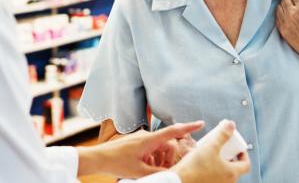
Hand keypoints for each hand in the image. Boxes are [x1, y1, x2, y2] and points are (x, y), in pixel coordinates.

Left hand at [78, 121, 203, 178]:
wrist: (97, 158)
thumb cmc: (117, 163)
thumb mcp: (140, 172)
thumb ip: (159, 173)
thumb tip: (174, 175)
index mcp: (148, 140)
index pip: (172, 131)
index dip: (188, 127)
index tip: (201, 123)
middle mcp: (146, 136)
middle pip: (167, 146)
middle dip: (168, 159)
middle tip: (161, 170)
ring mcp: (140, 139)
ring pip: (158, 149)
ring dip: (157, 161)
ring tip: (146, 170)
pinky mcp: (135, 142)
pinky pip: (149, 150)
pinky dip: (150, 159)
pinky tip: (140, 167)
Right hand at [172, 120, 250, 182]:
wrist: (180, 180)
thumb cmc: (196, 166)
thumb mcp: (211, 146)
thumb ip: (223, 135)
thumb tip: (232, 125)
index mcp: (232, 173)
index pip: (246, 164)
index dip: (244, 154)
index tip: (237, 148)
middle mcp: (227, 182)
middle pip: (235, 169)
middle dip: (231, 158)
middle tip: (224, 149)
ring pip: (225, 174)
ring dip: (221, 164)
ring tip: (212, 154)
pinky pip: (215, 178)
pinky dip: (214, 170)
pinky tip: (203, 163)